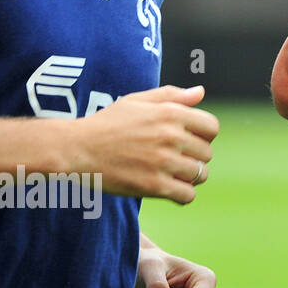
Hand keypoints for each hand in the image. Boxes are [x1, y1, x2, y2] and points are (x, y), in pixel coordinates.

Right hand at [68, 85, 217, 203]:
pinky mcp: (153, 186)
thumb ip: (172, 96)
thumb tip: (200, 92)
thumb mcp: (137, 101)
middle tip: (175, 159)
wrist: (75, 149)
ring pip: (200, 175)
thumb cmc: (106, 124)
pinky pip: (187, 195)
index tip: (190, 140)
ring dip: (190, 177)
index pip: (212, 127)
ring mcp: (163, 162)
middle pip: (207, 153)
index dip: (204, 135)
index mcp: (170, 114)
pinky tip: (170, 189)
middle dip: (195, 157)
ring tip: (172, 174)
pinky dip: (182, 195)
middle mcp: (171, 136)